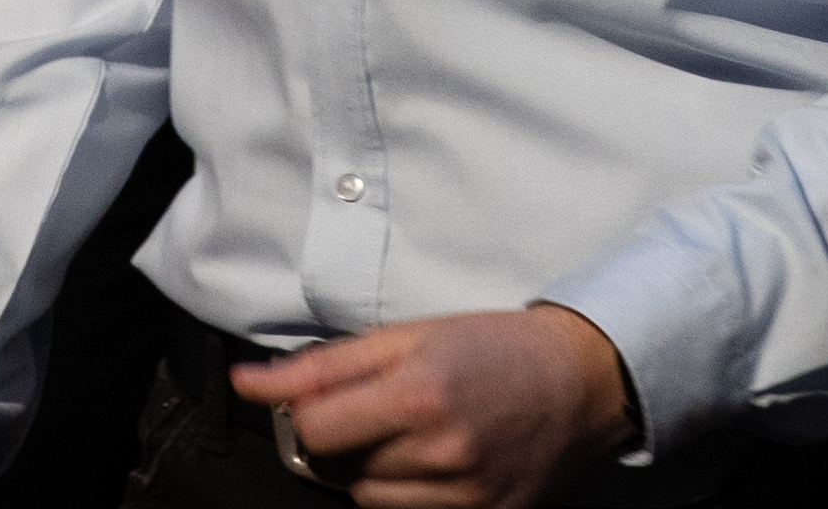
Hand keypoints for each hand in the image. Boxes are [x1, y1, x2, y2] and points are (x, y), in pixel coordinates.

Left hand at [228, 305, 632, 508]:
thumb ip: (324, 364)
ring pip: (368, 502)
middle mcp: (440, 452)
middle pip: (337, 468)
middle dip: (344, 439)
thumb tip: (248, 382)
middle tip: (383, 408)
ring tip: (411, 436)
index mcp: (419, 393)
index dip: (308, 411)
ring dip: (372, 472)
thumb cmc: (492, 347)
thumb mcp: (408, 335)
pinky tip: (432, 463)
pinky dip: (407, 495)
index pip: (313, 428)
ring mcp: (464, 496)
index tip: (330, 396)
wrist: (580, 381)